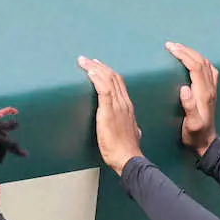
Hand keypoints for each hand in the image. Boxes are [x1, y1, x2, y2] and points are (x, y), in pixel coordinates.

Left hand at [77, 56, 143, 175]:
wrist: (128, 159)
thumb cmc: (127, 151)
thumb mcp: (133, 135)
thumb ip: (133, 129)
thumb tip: (136, 130)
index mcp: (128, 107)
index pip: (119, 83)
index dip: (108, 72)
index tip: (99, 66)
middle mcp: (124, 103)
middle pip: (112, 77)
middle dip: (99, 66)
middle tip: (87, 60)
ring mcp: (117, 106)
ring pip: (107, 79)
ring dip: (94, 68)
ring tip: (83, 62)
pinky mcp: (109, 112)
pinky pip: (103, 89)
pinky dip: (96, 78)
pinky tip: (89, 72)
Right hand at [166, 42, 217, 157]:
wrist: (207, 143)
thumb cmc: (195, 135)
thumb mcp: (191, 124)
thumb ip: (189, 106)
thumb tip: (184, 88)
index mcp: (204, 94)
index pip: (195, 66)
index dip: (183, 55)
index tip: (170, 49)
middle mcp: (210, 88)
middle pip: (200, 61)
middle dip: (185, 50)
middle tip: (170, 45)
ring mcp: (212, 89)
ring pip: (205, 63)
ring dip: (192, 53)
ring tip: (179, 49)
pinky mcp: (211, 92)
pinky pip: (209, 70)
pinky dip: (200, 60)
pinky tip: (194, 60)